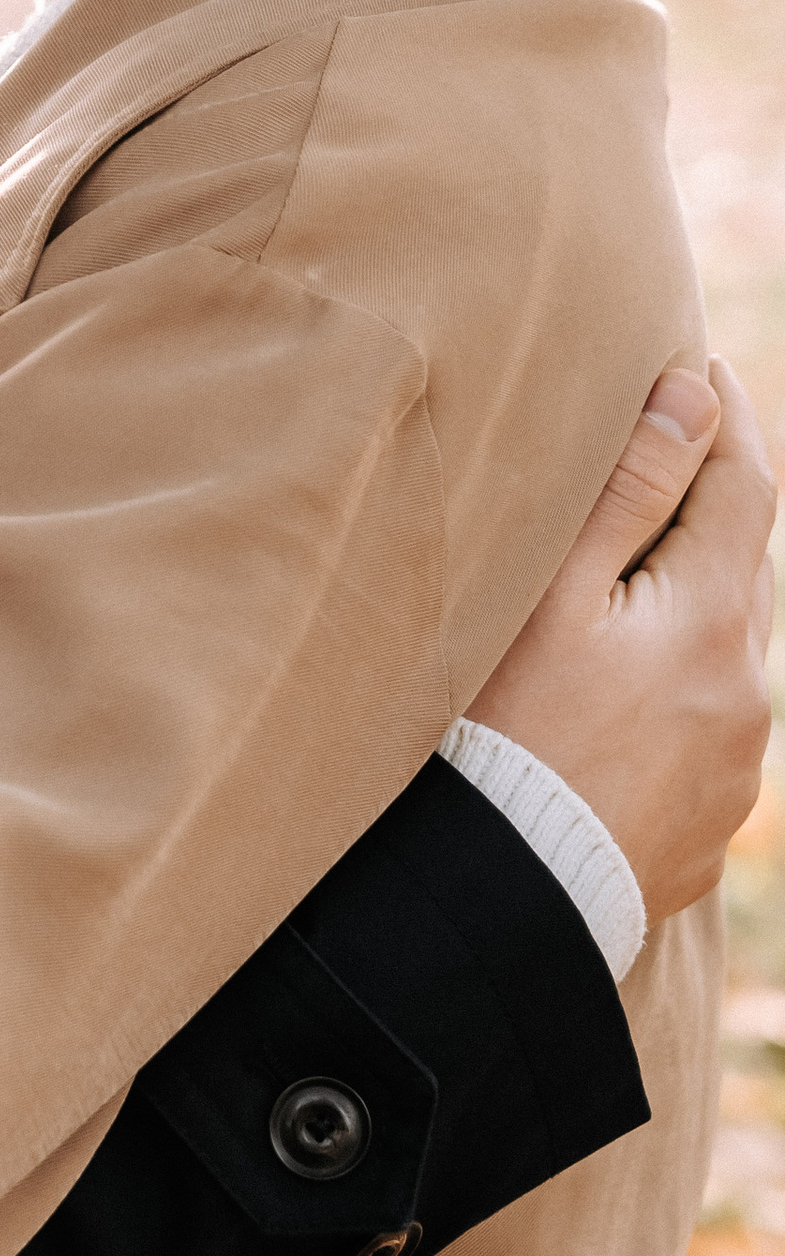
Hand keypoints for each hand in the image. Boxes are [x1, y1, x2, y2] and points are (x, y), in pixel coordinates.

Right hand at [470, 358, 775, 924]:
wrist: (509, 890)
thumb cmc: (509, 729)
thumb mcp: (555, 595)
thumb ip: (629, 492)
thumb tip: (692, 396)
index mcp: (712, 620)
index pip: (746, 485)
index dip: (725, 417)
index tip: (699, 365)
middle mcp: (747, 690)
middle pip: (743, 567)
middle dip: (708, 509)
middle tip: (656, 461)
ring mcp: (737, 764)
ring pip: (732, 649)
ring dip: (695, 603)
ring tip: (629, 582)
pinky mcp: (712, 820)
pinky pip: (712, 726)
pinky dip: (680, 686)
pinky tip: (623, 693)